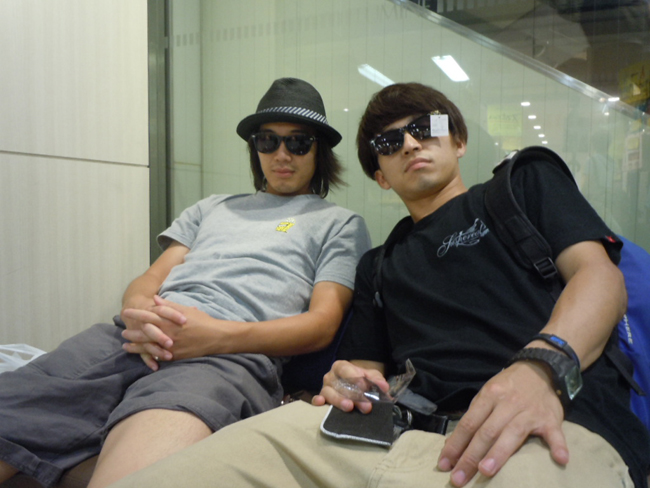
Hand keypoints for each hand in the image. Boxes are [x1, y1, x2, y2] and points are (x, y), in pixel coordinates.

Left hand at [124, 295, 233, 360]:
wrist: (216, 338)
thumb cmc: (202, 321)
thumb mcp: (186, 310)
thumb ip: (168, 306)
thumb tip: (155, 299)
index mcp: (169, 321)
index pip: (148, 315)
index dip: (136, 314)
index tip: (126, 311)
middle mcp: (167, 334)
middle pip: (145, 332)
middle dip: (132, 331)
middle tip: (122, 330)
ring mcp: (170, 347)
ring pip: (148, 346)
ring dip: (136, 346)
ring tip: (126, 345)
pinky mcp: (174, 356)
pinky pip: (158, 356)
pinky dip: (148, 356)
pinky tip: (142, 356)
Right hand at [312, 360, 388, 413]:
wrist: (353, 387)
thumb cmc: (360, 380)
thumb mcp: (370, 376)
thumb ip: (377, 380)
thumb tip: (384, 387)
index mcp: (341, 367)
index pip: (345, 369)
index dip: (354, 376)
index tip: (363, 385)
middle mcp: (330, 376)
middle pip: (339, 385)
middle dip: (353, 395)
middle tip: (366, 406)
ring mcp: (324, 388)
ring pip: (328, 393)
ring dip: (339, 400)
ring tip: (349, 407)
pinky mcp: (321, 399)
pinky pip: (316, 400)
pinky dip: (317, 401)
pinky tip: (321, 403)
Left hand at [437, 362, 567, 486]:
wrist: (540, 369)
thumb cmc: (508, 387)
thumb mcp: (487, 394)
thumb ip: (475, 416)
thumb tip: (455, 443)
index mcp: (489, 396)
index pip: (468, 424)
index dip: (455, 445)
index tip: (444, 465)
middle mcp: (507, 404)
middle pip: (486, 432)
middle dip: (470, 456)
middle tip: (458, 478)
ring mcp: (529, 412)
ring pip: (512, 433)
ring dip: (498, 453)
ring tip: (486, 471)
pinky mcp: (551, 418)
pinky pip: (554, 433)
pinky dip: (558, 446)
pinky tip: (560, 460)